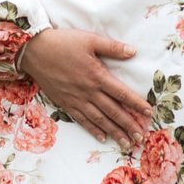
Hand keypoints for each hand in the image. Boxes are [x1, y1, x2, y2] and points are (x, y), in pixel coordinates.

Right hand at [16, 27, 152, 149]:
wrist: (34, 51)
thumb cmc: (63, 43)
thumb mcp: (89, 39)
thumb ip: (112, 47)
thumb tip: (133, 51)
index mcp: (97, 76)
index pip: (122, 94)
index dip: (136, 104)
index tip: (148, 113)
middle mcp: (89, 92)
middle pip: (113, 111)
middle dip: (129, 125)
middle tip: (141, 138)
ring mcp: (77, 100)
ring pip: (99, 120)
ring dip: (114, 132)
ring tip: (126, 143)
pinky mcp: (66, 103)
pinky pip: (82, 120)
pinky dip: (93, 130)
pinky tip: (102, 137)